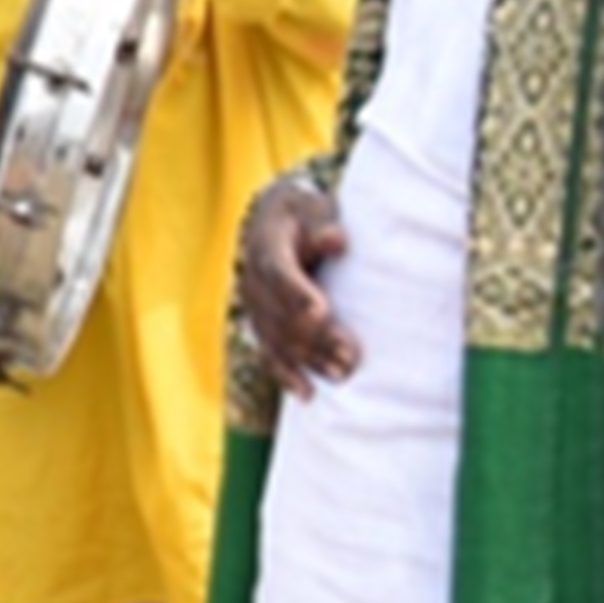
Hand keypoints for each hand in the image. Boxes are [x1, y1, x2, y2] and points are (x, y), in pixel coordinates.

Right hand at [235, 171, 359, 398]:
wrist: (273, 221)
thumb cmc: (304, 215)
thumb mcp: (313, 209)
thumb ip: (323, 224)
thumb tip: (336, 240)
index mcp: (266, 247)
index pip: (278, 273)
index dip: (297, 293)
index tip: (321, 312)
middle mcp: (253, 280)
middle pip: (281, 314)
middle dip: (315, 338)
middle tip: (351, 356)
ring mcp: (253, 305)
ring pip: (276, 338)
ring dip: (307, 359)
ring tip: (341, 374)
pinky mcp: (260, 323)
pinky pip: (268, 352)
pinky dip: (286, 374)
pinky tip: (307, 393)